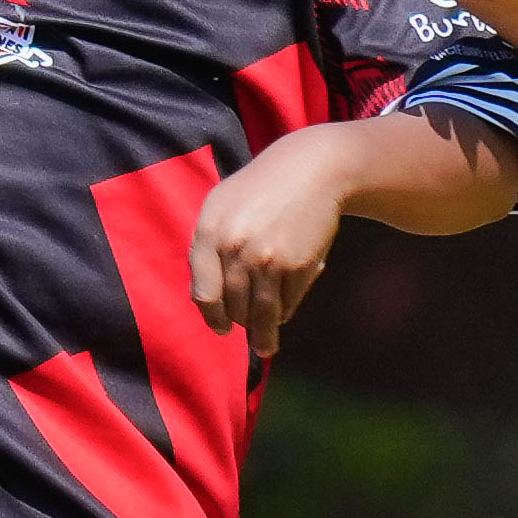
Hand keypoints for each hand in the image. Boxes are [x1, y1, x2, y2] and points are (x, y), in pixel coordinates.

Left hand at [189, 131, 350, 356]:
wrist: (313, 170)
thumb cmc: (262, 187)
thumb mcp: (221, 204)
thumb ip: (207, 245)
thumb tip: (207, 295)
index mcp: (209, 233)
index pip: (204, 293)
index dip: (212, 317)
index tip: (221, 328)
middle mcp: (236, 249)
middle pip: (234, 307)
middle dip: (241, 323)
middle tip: (247, 332)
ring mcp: (268, 260)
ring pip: (262, 313)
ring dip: (264, 335)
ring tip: (266, 348)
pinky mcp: (298, 266)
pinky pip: (288, 302)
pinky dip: (286, 312)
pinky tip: (285, 312)